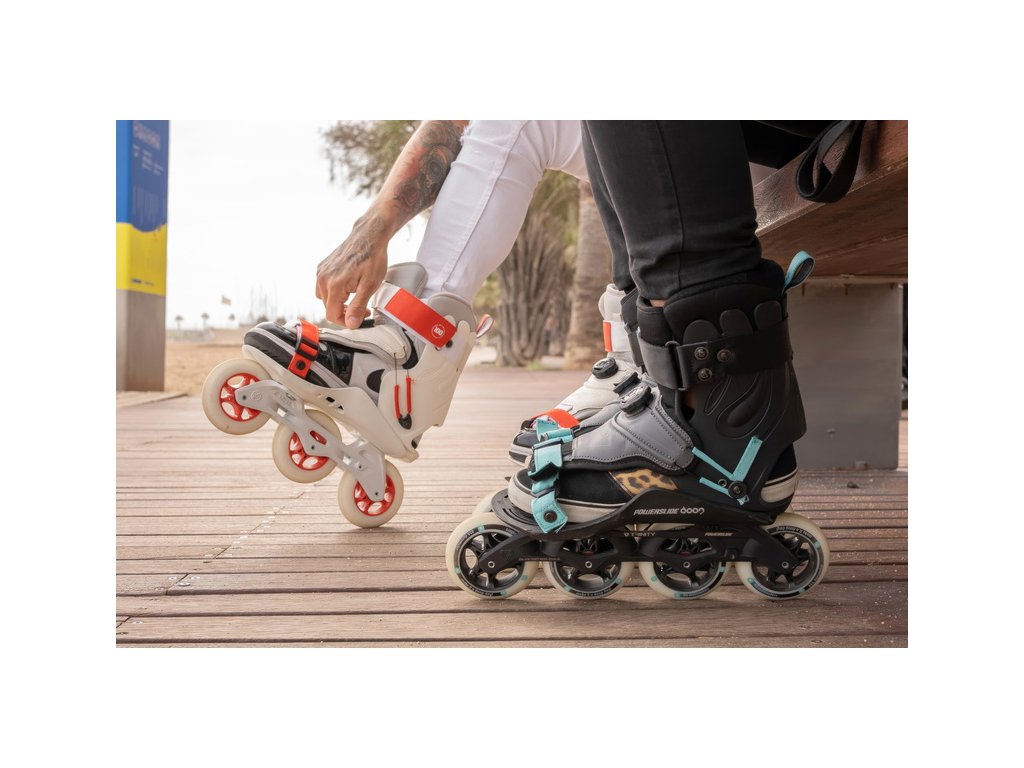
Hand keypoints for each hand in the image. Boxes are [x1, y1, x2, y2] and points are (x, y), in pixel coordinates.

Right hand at [316, 213, 390, 327]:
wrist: (369, 236)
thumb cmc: (372, 258)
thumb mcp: (369, 286)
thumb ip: (358, 306)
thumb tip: (351, 324)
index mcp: (334, 285)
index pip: (332, 315)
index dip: (347, 321)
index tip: (360, 317)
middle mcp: (323, 278)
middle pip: (328, 308)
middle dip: (345, 312)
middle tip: (363, 307)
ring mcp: (321, 272)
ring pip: (325, 299)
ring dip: (339, 302)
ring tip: (355, 296)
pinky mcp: (322, 267)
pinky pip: (324, 287)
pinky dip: (335, 291)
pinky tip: (349, 286)